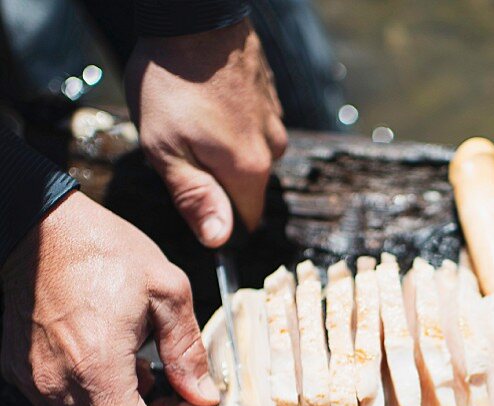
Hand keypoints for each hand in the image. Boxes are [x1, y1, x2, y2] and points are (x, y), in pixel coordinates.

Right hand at [1, 192, 220, 405]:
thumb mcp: (166, 290)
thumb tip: (203, 394)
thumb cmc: (99, 249)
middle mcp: (56, 383)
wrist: (34, 225)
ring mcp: (32, 381)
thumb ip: (187, 350)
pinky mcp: (18, 372)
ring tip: (142, 384)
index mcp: (96, 365)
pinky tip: (111, 372)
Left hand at [124, 18, 287, 246]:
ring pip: (251, 155)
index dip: (220, 220)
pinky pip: (254, 126)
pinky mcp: (271, 98)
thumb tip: (219, 242)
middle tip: (181, 150)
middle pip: (248, 187)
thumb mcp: (165, 148)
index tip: (192, 198)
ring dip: (226, 149)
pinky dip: (234, 123)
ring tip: (192, 120)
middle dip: (218, 180)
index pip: (247, 221)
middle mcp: (272, 150)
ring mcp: (275, 122)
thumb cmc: (172, 83)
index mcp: (249, 170)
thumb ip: (195, 197)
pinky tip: (208, 101)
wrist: (194, 17)